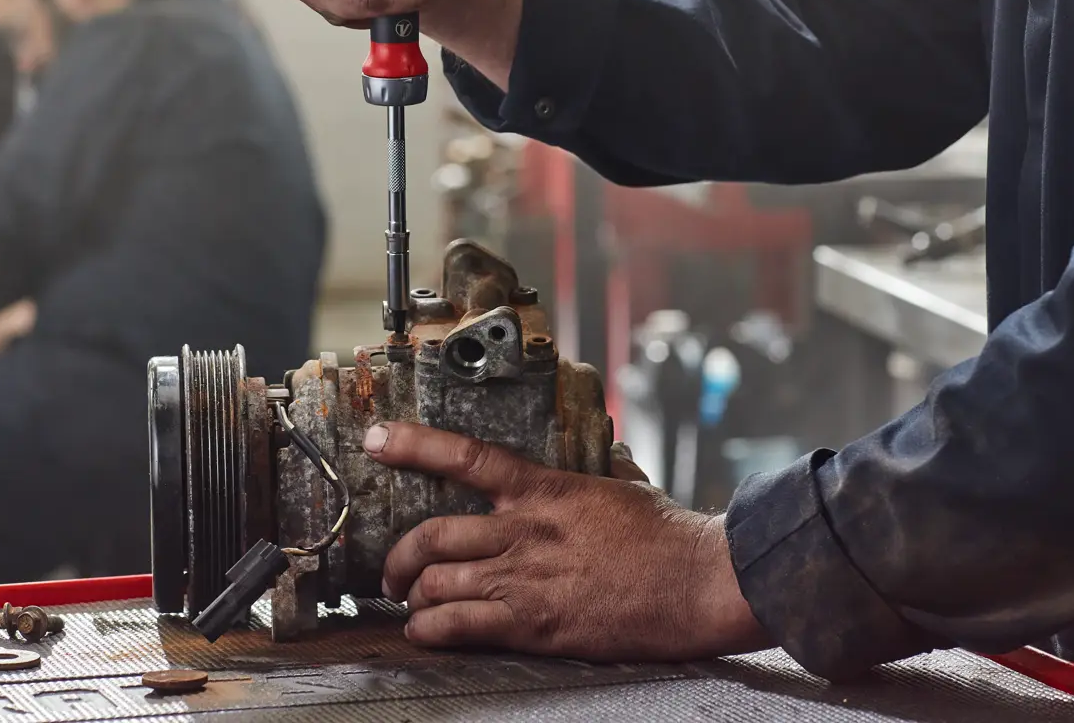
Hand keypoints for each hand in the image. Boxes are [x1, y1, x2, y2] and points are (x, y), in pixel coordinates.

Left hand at [367, 422, 771, 661]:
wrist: (697, 581)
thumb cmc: (668, 535)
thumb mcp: (621, 486)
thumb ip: (590, 475)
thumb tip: (599, 454)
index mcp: (543, 489)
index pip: (464, 456)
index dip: (412, 445)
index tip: (376, 440)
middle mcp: (524, 530)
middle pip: (431, 535)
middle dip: (399, 557)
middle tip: (391, 571)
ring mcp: (526, 577)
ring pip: (437, 583)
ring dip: (411, 598)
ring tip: (408, 608)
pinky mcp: (535, 623)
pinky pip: (460, 625)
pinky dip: (430, 630)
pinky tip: (424, 634)